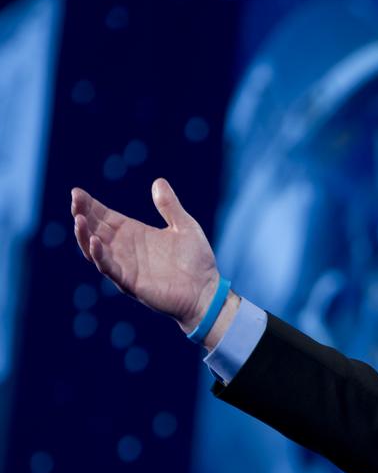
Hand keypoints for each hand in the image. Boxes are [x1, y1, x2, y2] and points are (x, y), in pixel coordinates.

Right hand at [71, 179, 219, 331]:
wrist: (207, 291)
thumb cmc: (196, 261)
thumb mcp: (185, 226)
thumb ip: (170, 206)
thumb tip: (158, 181)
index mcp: (134, 233)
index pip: (105, 216)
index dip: (90, 205)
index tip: (77, 192)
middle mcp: (125, 249)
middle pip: (95, 229)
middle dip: (82, 215)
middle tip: (75, 199)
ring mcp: (125, 266)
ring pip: (95, 249)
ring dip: (84, 235)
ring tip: (78, 219)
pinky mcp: (130, 282)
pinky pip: (109, 268)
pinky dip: (100, 256)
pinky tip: (96, 242)